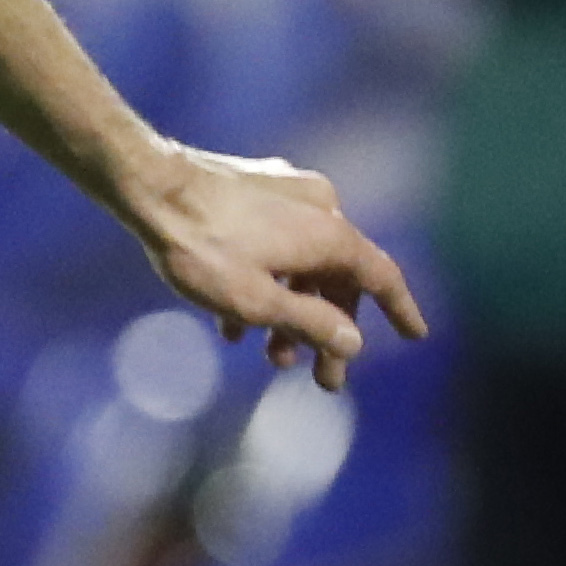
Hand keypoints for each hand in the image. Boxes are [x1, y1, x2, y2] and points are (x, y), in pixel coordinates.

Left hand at [116, 141, 428, 391]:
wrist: (149, 185)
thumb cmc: (202, 247)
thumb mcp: (258, 301)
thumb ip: (310, 324)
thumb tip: (354, 343)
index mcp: (330, 233)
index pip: (381, 277)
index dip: (401, 310)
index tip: (416, 336)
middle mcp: (320, 206)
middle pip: (338, 278)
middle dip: (328, 332)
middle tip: (321, 380)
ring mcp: (287, 193)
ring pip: (303, 264)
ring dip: (292, 313)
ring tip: (270, 355)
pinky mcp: (255, 189)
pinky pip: (275, 244)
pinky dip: (266, 283)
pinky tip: (233, 321)